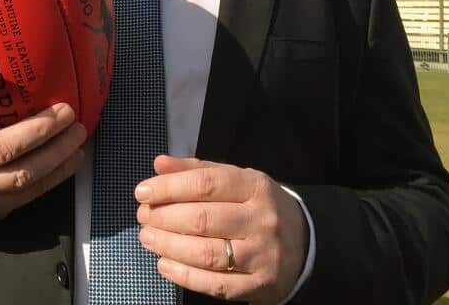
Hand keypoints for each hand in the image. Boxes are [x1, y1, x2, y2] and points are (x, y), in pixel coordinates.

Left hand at [136, 156, 308, 303]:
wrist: (305, 245)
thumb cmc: (259, 207)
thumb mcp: (238, 180)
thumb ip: (198, 170)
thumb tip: (159, 164)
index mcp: (256, 187)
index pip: (206, 183)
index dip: (169, 187)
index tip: (142, 192)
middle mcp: (261, 220)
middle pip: (202, 219)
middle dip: (163, 218)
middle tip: (143, 217)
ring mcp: (261, 255)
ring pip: (206, 253)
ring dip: (168, 246)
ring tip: (147, 238)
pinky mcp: (257, 285)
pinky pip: (214, 283)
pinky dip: (183, 275)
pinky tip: (164, 264)